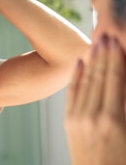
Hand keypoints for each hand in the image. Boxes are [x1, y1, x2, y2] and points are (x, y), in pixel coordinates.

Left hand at [64, 35, 125, 164]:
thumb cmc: (123, 159)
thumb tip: (123, 82)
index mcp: (114, 119)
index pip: (114, 80)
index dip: (115, 59)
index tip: (115, 43)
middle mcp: (93, 115)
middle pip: (99, 77)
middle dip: (102, 56)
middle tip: (105, 37)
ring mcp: (78, 118)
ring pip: (85, 82)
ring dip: (90, 61)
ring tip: (94, 44)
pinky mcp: (68, 122)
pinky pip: (72, 94)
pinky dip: (75, 77)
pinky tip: (78, 63)